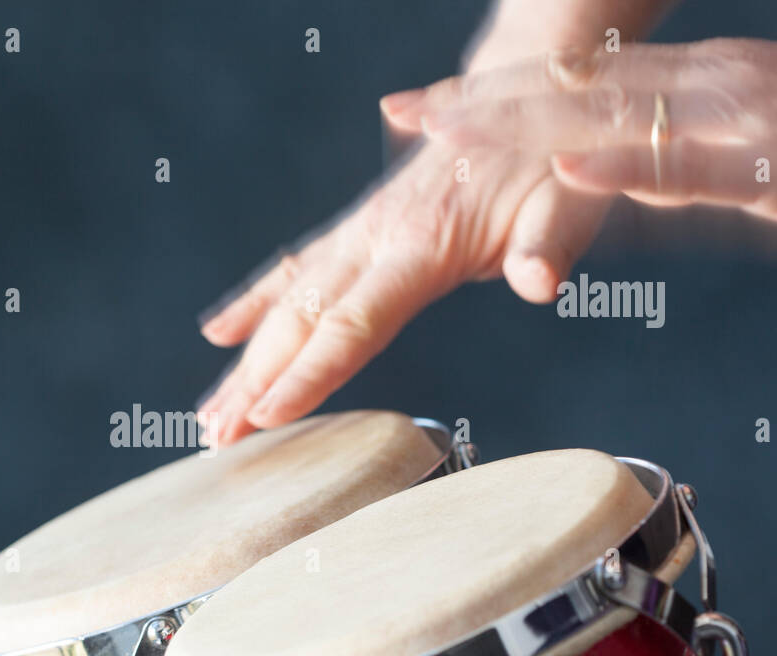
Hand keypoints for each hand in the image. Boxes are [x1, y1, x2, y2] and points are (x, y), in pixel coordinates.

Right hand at [197, 137, 609, 446]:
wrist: (520, 96)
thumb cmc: (550, 160)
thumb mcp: (567, 200)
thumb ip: (547, 243)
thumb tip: (538, 283)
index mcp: (422, 243)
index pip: (353, 323)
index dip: (308, 373)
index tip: (266, 416)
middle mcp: (374, 238)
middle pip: (299, 321)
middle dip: (253, 383)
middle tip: (216, 438)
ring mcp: (358, 232)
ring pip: (284, 303)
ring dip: (243, 361)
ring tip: (209, 414)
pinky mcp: (356, 229)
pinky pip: (293, 269)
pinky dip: (253, 302)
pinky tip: (219, 333)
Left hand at [400, 40, 776, 227]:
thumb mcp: (739, 142)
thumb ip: (670, 150)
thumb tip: (596, 159)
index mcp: (695, 80)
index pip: (572, 84)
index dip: (491, 96)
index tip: (422, 109)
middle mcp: (707, 85)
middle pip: (573, 92)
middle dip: (482, 106)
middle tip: (407, 115)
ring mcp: (739, 118)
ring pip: (614, 117)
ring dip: (524, 124)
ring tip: (451, 130)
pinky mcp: (775, 162)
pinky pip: (692, 164)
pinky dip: (626, 165)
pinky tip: (571, 166)